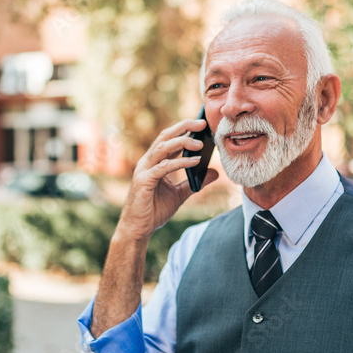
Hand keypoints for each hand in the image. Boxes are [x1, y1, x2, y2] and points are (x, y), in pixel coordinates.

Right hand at [116, 118, 218, 241]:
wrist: (138, 229)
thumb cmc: (154, 211)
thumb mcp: (180, 194)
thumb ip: (195, 182)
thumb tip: (214, 172)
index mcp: (154, 162)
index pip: (169, 139)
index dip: (184, 129)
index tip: (201, 123)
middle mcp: (147, 162)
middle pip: (165, 137)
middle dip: (183, 127)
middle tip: (202, 122)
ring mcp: (144, 170)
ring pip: (163, 148)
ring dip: (182, 142)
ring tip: (200, 143)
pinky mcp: (144, 181)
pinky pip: (163, 167)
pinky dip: (179, 163)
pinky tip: (194, 161)